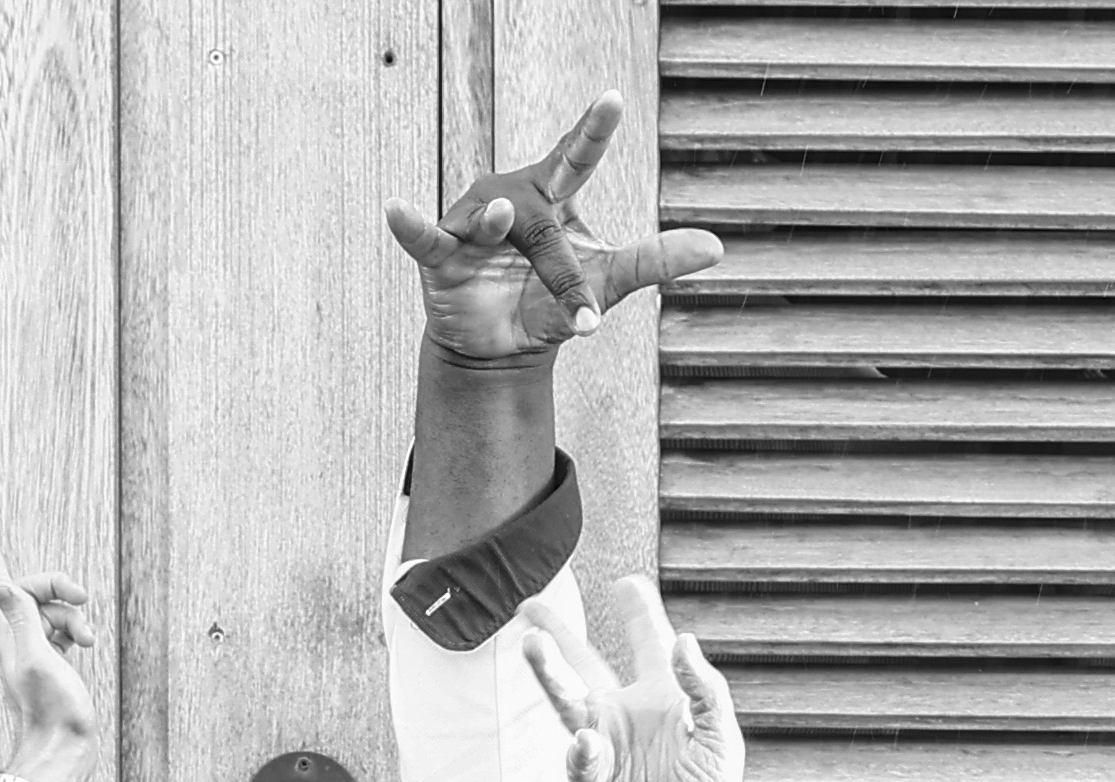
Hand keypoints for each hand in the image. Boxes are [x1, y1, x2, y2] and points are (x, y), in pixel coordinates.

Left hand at [0, 550, 99, 781]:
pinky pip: (62, 628)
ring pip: (53, 609)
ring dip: (75, 616)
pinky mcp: (50, 659)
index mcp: (6, 630)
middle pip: (33, 588)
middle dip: (59, 587)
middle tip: (83, 597)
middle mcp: (14, 635)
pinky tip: (86, 644)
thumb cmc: (50, 709)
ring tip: (88, 639)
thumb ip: (21, 619)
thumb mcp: (36, 658)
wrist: (61, 748)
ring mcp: (32, 647)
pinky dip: (77, 630)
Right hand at [384, 98, 722, 365]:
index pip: (578, 157)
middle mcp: (512, 198)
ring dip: (496, 226)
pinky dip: (411, 224)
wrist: (503, 349)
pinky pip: (424, 235)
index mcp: (553, 197)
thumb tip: (718, 248)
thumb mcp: (607, 282)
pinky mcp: (440, 255)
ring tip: (501, 219)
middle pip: (542, 220)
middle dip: (563, 266)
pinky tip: (396, 208)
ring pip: (493, 222)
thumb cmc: (552, 300)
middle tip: (588, 315)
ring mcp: (473, 222)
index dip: (593, 129)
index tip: (613, 99)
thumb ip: (656, 261)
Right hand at [511, 577, 747, 781]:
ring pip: (567, 699)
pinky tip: (589, 744)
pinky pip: (578, 759)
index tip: (628, 585)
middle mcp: (625, 717)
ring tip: (531, 641)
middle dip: (559, 634)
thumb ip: (707, 691)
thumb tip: (685, 642)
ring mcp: (602, 749)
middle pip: (586, 663)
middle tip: (531, 604)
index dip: (639, 613)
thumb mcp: (722, 743)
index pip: (647, 644)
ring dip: (549, 671)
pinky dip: (582, 751)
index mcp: (662, 701)